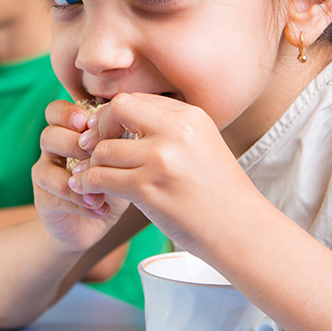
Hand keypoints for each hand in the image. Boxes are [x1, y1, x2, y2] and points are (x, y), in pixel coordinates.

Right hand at [32, 100, 130, 252]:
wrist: (92, 224)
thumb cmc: (111, 184)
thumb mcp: (120, 160)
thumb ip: (121, 142)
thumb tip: (136, 128)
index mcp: (68, 133)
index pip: (56, 111)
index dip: (69, 114)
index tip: (89, 124)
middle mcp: (53, 150)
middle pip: (49, 134)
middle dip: (74, 143)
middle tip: (96, 156)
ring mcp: (46, 174)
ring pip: (46, 168)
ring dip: (76, 175)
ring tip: (101, 188)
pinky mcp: (44, 200)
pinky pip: (55, 195)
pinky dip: (80, 201)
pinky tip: (101, 208)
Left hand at [68, 93, 259, 255]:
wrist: (242, 231)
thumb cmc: (219, 193)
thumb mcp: (201, 145)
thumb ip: (168, 130)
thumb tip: (122, 119)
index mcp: (190, 116)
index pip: (136, 99)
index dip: (113, 115)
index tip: (106, 132)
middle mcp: (176, 131)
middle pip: (117, 109)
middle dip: (99, 127)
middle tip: (92, 147)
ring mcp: (162, 160)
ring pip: (103, 149)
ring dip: (91, 165)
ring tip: (90, 176)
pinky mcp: (149, 189)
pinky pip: (101, 177)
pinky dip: (89, 184)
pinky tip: (89, 191)